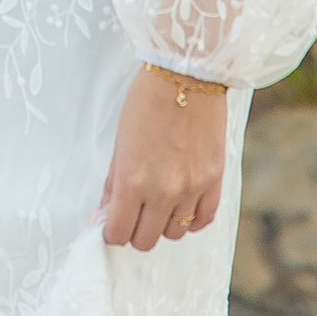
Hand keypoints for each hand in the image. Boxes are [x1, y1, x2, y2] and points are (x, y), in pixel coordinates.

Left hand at [99, 66, 229, 249]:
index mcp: (133, 180)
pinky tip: (182, 203)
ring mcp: (191, 188)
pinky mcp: (214, 181)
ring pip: (174, 233)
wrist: (186, 75)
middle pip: (146, 240)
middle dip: (135, 230)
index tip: (113, 223)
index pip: (119, 233)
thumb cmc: (146, 102)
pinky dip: (191, 218)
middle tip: (134, 213)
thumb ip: (112, 184)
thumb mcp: (120, 143)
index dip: (112, 231)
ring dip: (163, 223)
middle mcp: (162, 190)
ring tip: (159, 200)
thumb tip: (102, 217)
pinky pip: (202, 220)